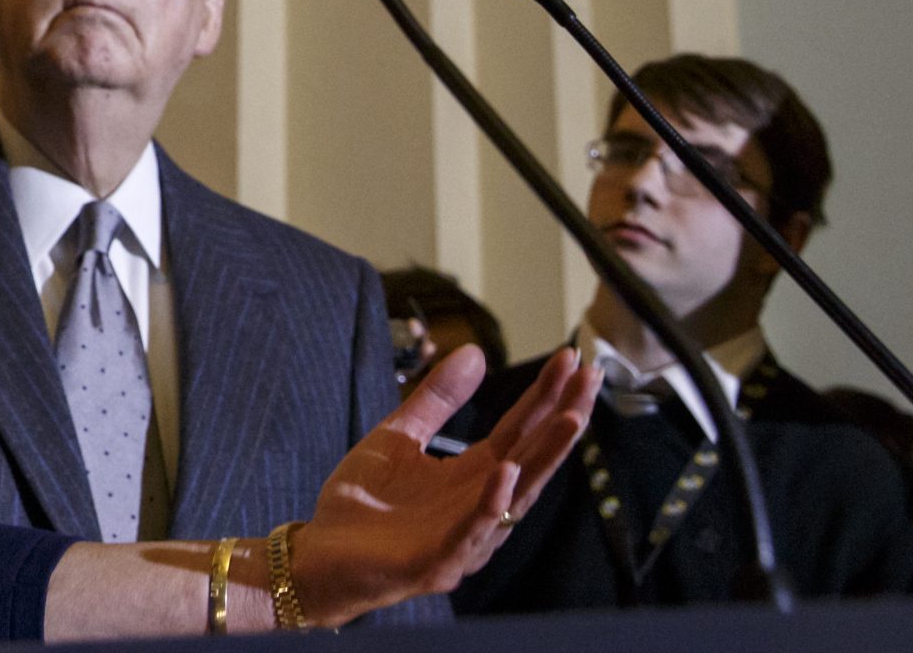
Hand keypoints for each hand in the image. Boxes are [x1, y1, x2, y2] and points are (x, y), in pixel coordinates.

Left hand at [288, 345, 598, 623]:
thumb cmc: (362, 504)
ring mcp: (465, 536)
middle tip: (591, 376)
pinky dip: (491, 502)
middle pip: (531, 457)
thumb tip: (475, 351)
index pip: (519, 430)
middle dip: (563, 417)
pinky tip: (507, 471)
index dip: (545, 395)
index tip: (572, 358)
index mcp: (471, 476)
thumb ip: (436, 399)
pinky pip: (471, 530)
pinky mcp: (438, 560)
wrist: (321, 556)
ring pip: (515, 494)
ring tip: (570, 417)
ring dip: (545, 456)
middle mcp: (481, 506)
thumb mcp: (398, 436)